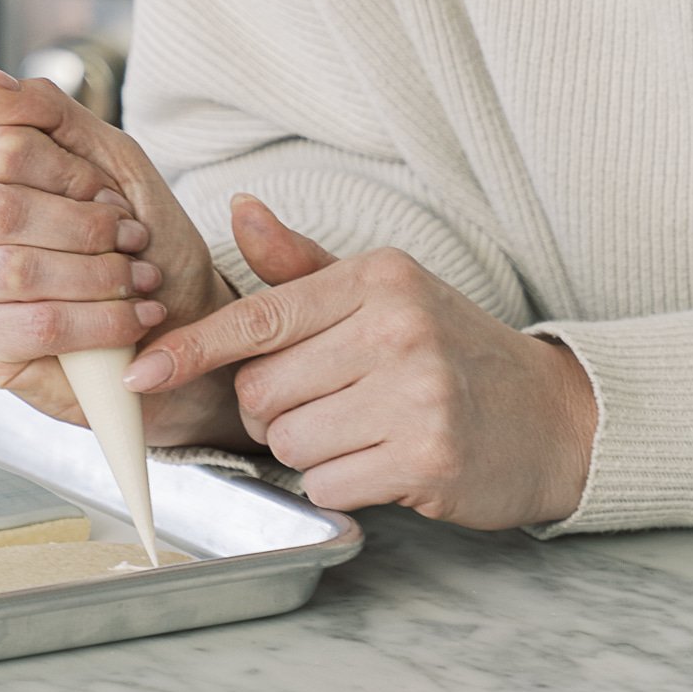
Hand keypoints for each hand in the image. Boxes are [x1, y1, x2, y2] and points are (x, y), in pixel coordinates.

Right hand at [0, 66, 237, 440]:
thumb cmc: (138, 233)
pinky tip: (131, 318)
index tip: (113, 195)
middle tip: (131, 240)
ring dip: (97, 276)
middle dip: (84, 228)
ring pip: (15, 270)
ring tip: (137, 280)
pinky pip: (33, 326)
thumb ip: (47, 110)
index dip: (69, 173)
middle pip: (1, 209)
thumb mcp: (109, 157)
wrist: (177, 314)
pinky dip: (98, 321)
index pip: (0, 148)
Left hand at [123, 197, 598, 530]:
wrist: (552, 418)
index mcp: (377, 280)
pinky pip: (327, 483)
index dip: (191, 348)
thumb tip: (239, 208)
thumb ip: (302, 265)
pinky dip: (341, 483)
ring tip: (364, 429)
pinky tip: (384, 461)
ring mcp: (417, 395)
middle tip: (331, 402)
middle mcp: (397, 329)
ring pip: (290, 440)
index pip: (259, 316)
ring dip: (309, 449)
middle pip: (263, 390)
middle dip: (276, 408)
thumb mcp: (384, 293)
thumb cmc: (451, 352)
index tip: (140, 373)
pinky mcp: (428, 458)